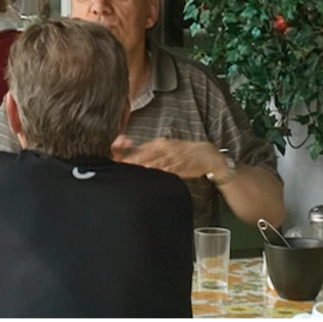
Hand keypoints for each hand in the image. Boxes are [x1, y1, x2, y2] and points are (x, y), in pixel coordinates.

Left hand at [112, 135, 226, 180]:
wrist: (207, 154)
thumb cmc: (184, 152)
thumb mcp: (167, 147)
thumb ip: (151, 152)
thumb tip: (134, 157)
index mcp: (159, 143)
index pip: (139, 150)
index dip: (127, 157)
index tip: (116, 164)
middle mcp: (163, 148)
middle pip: (143, 157)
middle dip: (131, 165)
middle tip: (119, 172)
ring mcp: (171, 157)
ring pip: (153, 165)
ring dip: (142, 170)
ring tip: (131, 177)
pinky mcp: (179, 167)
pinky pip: (166, 171)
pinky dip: (157, 175)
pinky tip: (151, 179)